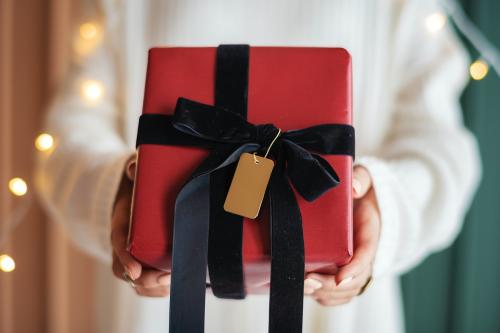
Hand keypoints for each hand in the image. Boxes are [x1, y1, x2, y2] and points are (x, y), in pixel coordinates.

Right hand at [111, 156, 170, 296]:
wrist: (135, 196)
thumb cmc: (138, 187)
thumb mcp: (134, 175)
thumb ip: (133, 168)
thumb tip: (134, 167)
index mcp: (120, 225)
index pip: (118, 245)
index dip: (125, 260)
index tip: (136, 271)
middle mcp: (122, 245)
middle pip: (127, 272)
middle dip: (146, 280)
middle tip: (168, 276)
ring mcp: (132, 257)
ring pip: (137, 283)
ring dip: (154, 288)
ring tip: (175, 282)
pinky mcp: (144, 264)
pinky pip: (146, 286)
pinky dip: (158, 291)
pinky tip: (174, 286)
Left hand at [304, 165, 380, 305]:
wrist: (362, 200)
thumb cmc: (360, 191)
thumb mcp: (364, 178)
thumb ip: (360, 179)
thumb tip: (353, 188)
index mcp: (370, 234)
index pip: (366, 256)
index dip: (354, 269)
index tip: (340, 277)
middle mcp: (365, 255)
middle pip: (354, 281)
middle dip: (331, 286)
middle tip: (308, 280)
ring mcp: (355, 267)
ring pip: (345, 292)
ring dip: (325, 293)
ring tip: (303, 285)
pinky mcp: (344, 273)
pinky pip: (338, 295)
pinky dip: (324, 298)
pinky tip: (306, 290)